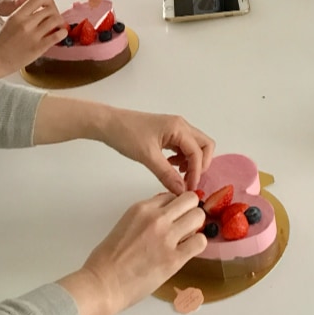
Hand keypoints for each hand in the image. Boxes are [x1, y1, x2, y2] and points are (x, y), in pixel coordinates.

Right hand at [0, 0, 66, 76]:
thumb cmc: (2, 42)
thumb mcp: (11, 22)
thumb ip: (23, 12)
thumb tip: (34, 3)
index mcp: (18, 15)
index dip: (48, 0)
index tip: (49, 6)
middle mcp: (25, 23)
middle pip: (50, 9)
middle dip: (55, 13)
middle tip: (55, 19)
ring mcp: (32, 36)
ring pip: (56, 20)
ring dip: (60, 22)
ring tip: (59, 27)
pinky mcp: (38, 48)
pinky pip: (57, 35)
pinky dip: (63, 33)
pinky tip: (61, 34)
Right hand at [60, 191, 206, 314]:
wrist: (102, 285)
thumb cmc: (106, 260)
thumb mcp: (125, 224)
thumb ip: (146, 216)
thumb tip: (164, 214)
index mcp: (142, 208)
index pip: (171, 195)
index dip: (175, 207)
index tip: (174, 218)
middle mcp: (157, 218)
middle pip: (190, 199)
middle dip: (191, 210)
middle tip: (185, 224)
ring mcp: (167, 238)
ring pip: (198, 216)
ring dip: (196, 226)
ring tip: (187, 238)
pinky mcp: (174, 259)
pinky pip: (200, 242)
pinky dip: (197, 245)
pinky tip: (187, 251)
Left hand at [98, 108, 213, 193]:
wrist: (109, 124)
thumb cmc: (127, 135)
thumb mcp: (147, 156)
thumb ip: (166, 173)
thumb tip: (182, 190)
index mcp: (179, 128)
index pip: (198, 152)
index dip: (197, 172)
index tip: (189, 189)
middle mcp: (181, 126)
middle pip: (204, 145)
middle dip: (201, 164)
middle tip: (189, 180)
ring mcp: (175, 129)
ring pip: (195, 146)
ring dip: (192, 162)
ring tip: (177, 175)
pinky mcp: (168, 134)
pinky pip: (184, 147)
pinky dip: (183, 158)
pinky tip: (170, 166)